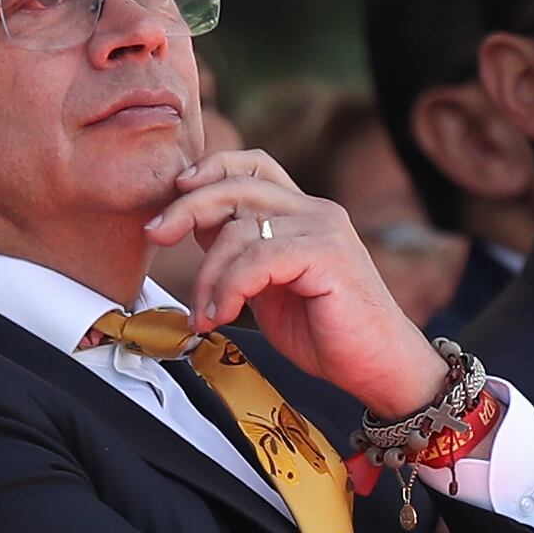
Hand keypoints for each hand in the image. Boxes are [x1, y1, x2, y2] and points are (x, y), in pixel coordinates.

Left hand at [146, 148, 447, 416]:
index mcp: (301, 213)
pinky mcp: (327, 255)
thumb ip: (240, 255)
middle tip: (155, 234)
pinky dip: (228, 288)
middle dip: (187, 207)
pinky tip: (221, 315)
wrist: (378, 367)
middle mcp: (314, 211)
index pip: (253, 165)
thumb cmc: (326, 333)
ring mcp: (323, 229)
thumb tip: (192, 228)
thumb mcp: (268, 286)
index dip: (211, 168)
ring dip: (207, 276)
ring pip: (239, 230)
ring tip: (203, 315)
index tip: (174, 192)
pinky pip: (257, 259)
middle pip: (237, 185)